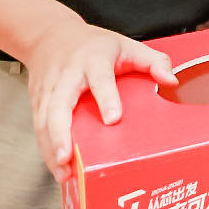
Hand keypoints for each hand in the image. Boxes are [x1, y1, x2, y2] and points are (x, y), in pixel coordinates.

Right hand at [22, 16, 175, 183]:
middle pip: (59, 104)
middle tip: (67, 156)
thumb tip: (171, 80)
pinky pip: (38, 127)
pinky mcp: (37, 102)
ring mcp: (49, 90)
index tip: (113, 119)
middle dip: (61, 132)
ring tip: (63, 172)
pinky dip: (46, 149)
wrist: (50, 35)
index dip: (106, 98)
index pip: (100, 79)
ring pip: (44, 120)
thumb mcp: (127, 45)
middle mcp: (67, 76)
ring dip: (51, 147)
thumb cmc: (92, 45)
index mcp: (93, 60)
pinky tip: (58, 167)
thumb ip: (153, 61)